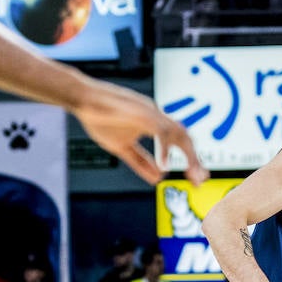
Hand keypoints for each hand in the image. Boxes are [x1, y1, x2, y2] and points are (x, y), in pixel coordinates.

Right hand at [73, 81, 208, 186]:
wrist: (81, 99)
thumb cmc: (99, 118)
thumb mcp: (123, 148)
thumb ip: (141, 162)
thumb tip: (158, 178)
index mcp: (155, 123)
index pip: (179, 142)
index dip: (190, 160)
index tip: (196, 179)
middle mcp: (157, 116)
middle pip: (185, 138)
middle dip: (195, 161)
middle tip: (200, 182)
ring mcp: (151, 113)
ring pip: (179, 133)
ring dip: (188, 156)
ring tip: (191, 176)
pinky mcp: (142, 113)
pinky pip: (160, 131)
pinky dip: (165, 149)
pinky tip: (164, 167)